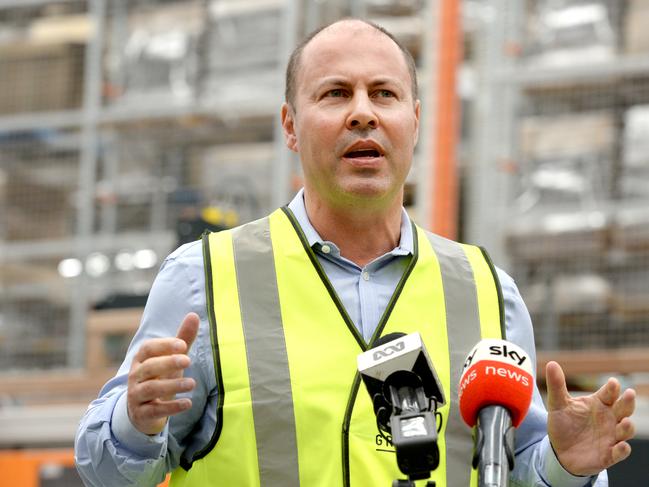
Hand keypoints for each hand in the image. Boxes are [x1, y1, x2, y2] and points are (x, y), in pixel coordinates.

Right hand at [127, 312, 199, 434]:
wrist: (142, 412)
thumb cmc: (160, 378)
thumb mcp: (171, 359)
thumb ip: (182, 339)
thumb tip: (194, 315)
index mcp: (142, 360)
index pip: (148, 348)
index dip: (164, 345)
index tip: (183, 345)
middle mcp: (136, 376)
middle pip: (149, 367)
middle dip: (168, 363)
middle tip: (188, 360)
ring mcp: (137, 396)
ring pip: (150, 389)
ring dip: (172, 385)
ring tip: (192, 383)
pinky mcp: (142, 414)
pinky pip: (154, 410)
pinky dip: (171, 407)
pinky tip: (188, 403)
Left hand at [546, 361, 635, 476]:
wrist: (559, 451)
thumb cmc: (563, 424)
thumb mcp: (557, 404)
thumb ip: (556, 385)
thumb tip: (551, 363)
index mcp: (599, 404)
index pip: (609, 393)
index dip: (612, 388)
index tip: (613, 383)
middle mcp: (609, 419)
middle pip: (623, 408)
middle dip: (628, 402)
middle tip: (629, 394)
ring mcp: (611, 437)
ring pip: (625, 430)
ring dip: (627, 426)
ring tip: (625, 421)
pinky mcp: (609, 455)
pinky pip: (619, 452)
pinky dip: (622, 450)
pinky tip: (621, 446)